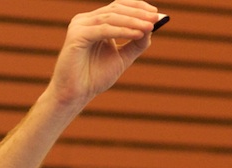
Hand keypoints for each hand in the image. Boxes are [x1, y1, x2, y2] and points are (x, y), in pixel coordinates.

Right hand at [47, 2, 164, 109]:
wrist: (75, 95)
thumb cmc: (94, 78)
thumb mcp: (122, 58)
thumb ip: (136, 43)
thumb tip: (153, 26)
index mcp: (94, 23)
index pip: (118, 7)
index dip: (137, 7)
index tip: (156, 12)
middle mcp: (85, 21)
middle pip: (116, 9)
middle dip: (138, 13)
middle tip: (155, 18)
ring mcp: (79, 26)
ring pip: (111, 17)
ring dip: (133, 21)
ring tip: (149, 27)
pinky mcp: (76, 35)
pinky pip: (104, 30)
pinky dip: (122, 31)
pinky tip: (137, 34)